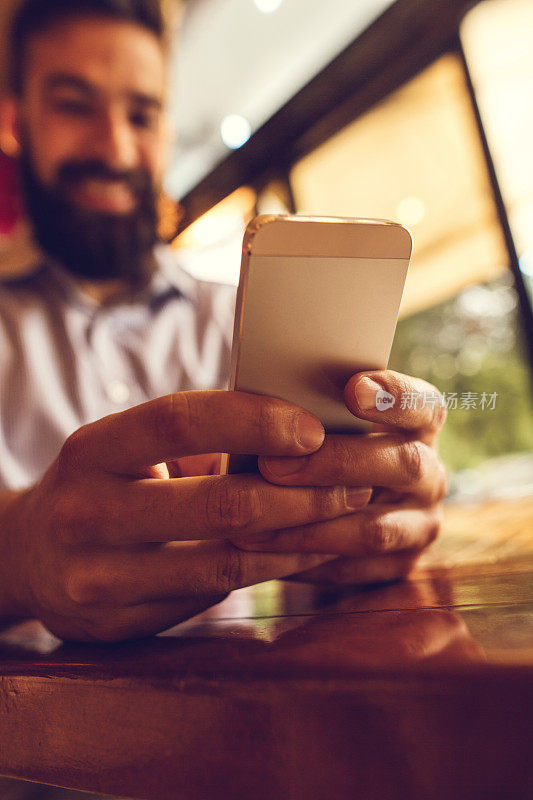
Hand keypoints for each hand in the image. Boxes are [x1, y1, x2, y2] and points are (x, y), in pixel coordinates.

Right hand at [0, 391, 368, 641]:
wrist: (26, 557)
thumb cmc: (101, 485)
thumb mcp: (127, 449)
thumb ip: (193, 437)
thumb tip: (294, 426)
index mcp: (92, 450)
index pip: (179, 421)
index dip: (252, 421)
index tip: (311, 428)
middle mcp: (86, 513)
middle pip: (217, 503)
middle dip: (302, 493)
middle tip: (354, 481)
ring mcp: (97, 577)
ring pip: (224, 560)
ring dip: (300, 537)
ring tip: (344, 516)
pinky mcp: (117, 624)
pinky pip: (212, 596)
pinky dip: (268, 571)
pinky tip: (303, 553)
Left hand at [231, 370, 447, 584]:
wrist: (335, 500)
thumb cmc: (323, 442)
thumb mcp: (329, 419)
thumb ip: (316, 409)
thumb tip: (270, 404)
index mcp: (422, 426)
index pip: (424, 404)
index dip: (394, 395)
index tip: (352, 388)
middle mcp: (430, 474)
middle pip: (401, 465)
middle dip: (335, 464)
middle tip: (274, 464)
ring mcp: (422, 524)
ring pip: (375, 529)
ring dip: (312, 526)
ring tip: (257, 523)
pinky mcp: (401, 565)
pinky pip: (354, 569)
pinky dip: (307, 561)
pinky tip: (266, 552)